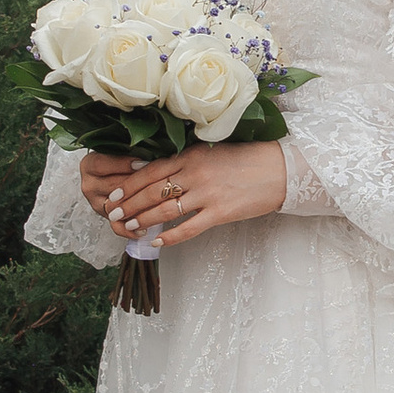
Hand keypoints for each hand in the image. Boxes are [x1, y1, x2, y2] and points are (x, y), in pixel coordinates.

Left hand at [81, 140, 287, 249]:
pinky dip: (170, 236)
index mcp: (191, 155)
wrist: (280, 170)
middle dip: (128, 205)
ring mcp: (207, 194)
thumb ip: (186, 160)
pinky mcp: (220, 213)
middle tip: (113, 215)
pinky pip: (189, 228)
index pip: (150, 171)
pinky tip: (157, 241)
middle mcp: (195, 173)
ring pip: (165, 210)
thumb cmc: (246, 159)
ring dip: (143, 220)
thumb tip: (157, 170)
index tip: (113, 195)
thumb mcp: (212, 152)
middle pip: (152, 191)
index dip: (128, 185)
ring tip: (129, 228)